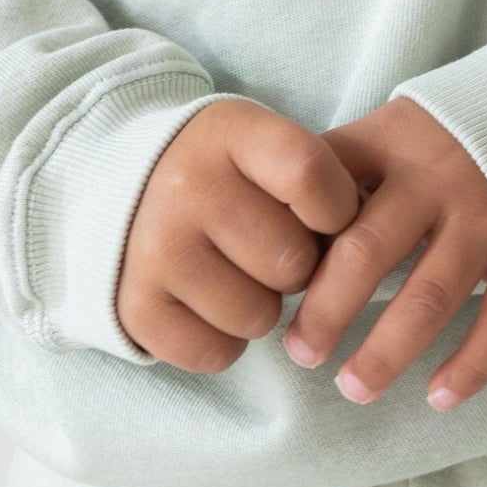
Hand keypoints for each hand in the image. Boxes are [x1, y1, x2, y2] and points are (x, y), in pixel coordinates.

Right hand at [116, 95, 360, 369]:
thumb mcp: (263, 143)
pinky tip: (209, 301)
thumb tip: (368, 246)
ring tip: (236, 272)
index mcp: (230, 133)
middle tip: (271, 247)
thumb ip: (318, 180)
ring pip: (259, 316)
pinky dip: (225, 340)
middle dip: (298, 266)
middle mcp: (187, 186)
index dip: (337, 209)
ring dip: (262, 306)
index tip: (324, 214)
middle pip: (293, 261)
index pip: (311, 176)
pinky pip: (217, 354)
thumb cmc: (222, 169)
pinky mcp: (134, 306)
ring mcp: (155, 249)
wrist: (118, 182)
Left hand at [281, 95, 486, 411]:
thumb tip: (271, 227)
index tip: (267, 290)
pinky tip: (438, 397)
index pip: (327, 196)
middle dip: (327, 310)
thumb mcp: (395, 127)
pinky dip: (472, 365)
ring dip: (388, 351)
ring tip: (353, 387)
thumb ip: (342, 169)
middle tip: (302, 353)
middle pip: (368, 251)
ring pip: (431, 297)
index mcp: (393, 144)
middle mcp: (440, 180)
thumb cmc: (453, 134)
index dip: (293, 246)